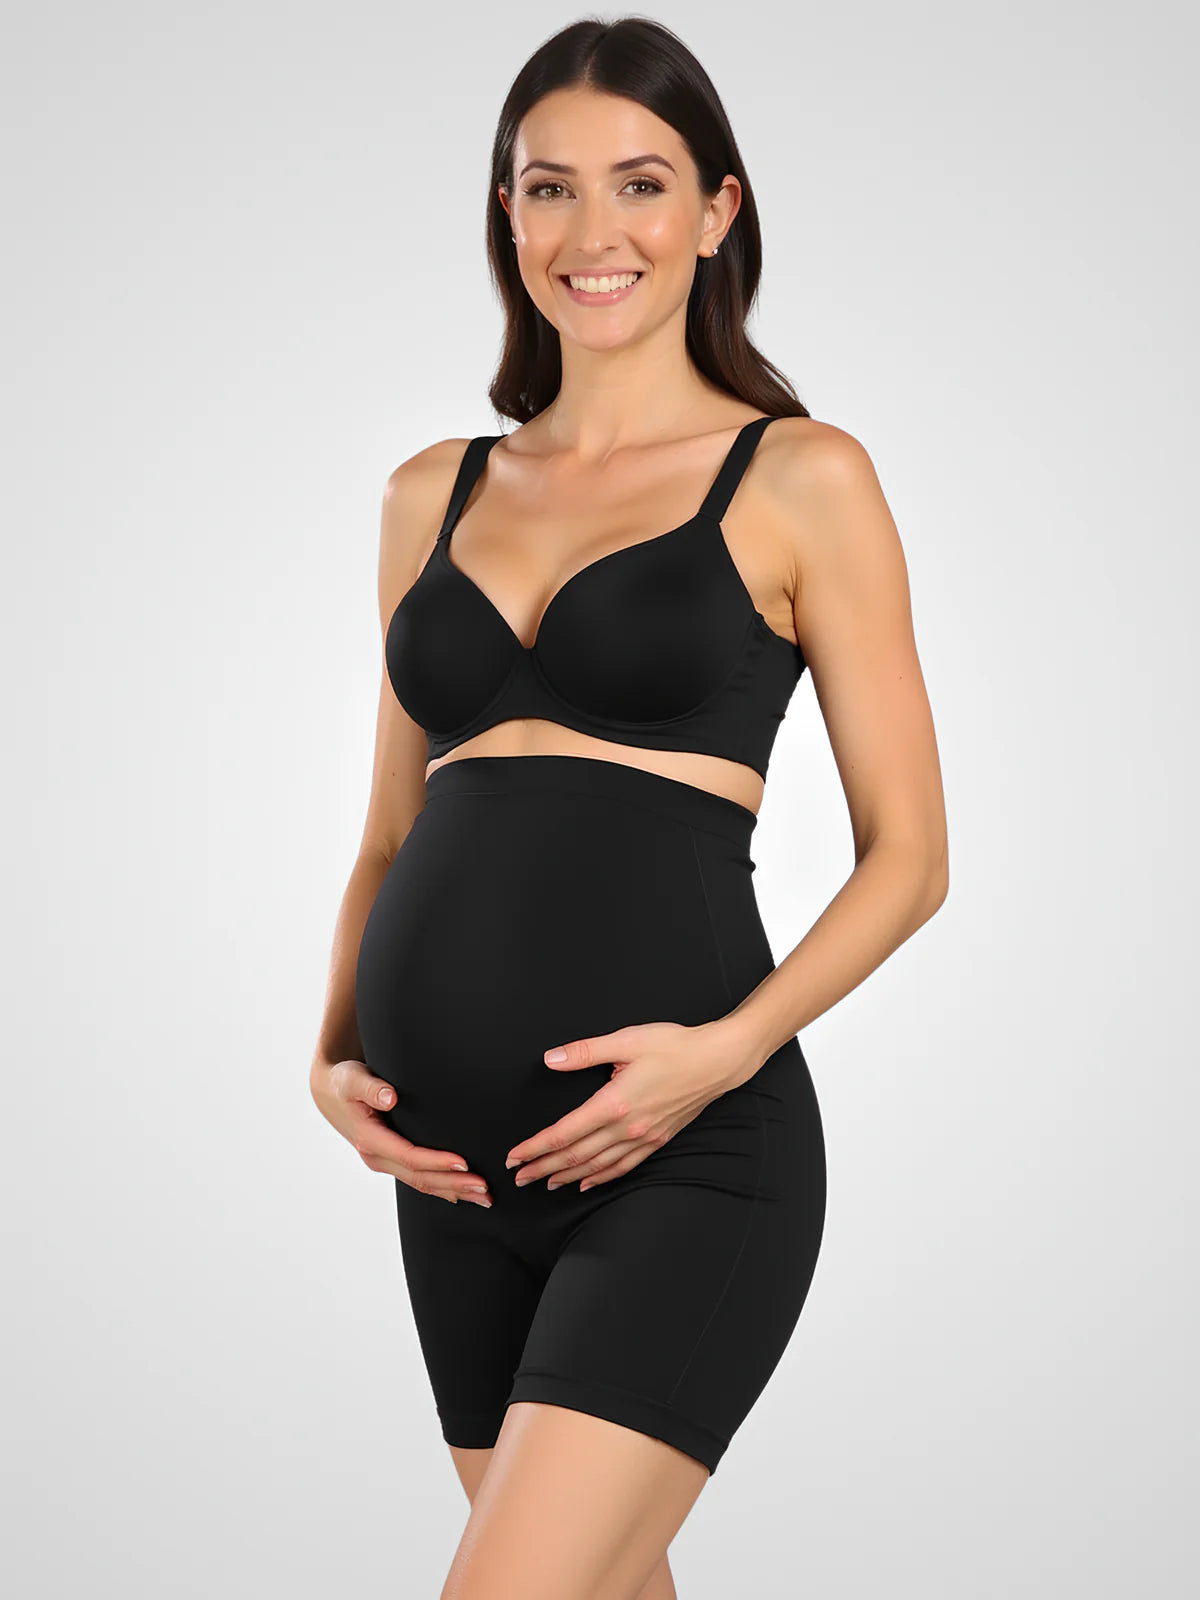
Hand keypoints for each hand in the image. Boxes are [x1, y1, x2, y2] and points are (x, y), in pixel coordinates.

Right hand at [310, 1057, 491, 1206]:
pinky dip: (442, 1188)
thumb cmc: (345, 1082)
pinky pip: (418, 1178)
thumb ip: (371, 1087)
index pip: (410, 1156)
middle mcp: (377, 1157)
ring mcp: (384, 1161)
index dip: (437, 1162)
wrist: (331, 1093)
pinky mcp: (390, 1160)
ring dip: (453, 1191)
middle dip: (454, 1184)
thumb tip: (390, 1098)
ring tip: (484, 1198)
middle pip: (420, 1178)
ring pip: (422, 1183)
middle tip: (485, 1189)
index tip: (464, 1164)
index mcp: (370, 1139)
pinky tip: (462, 1194)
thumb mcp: (352, 1079)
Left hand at [505, 1018, 757, 1193]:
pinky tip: (586, 1183)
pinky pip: (623, 1167)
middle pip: (576, 1155)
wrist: (717, 1061)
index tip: (514, 1156)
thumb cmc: (673, 1045)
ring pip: (597, 1166)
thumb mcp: (626, 1039)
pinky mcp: (657, 1140)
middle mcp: (627, 1127)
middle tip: (518, 1178)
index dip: (536, 1147)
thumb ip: (585, 1051)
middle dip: (543, 1167)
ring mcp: (643, 1137)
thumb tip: (551, 1059)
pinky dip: (601, 1177)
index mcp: (614, 1103)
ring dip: (568, 1177)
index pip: (564, 1133)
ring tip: (544, 1183)